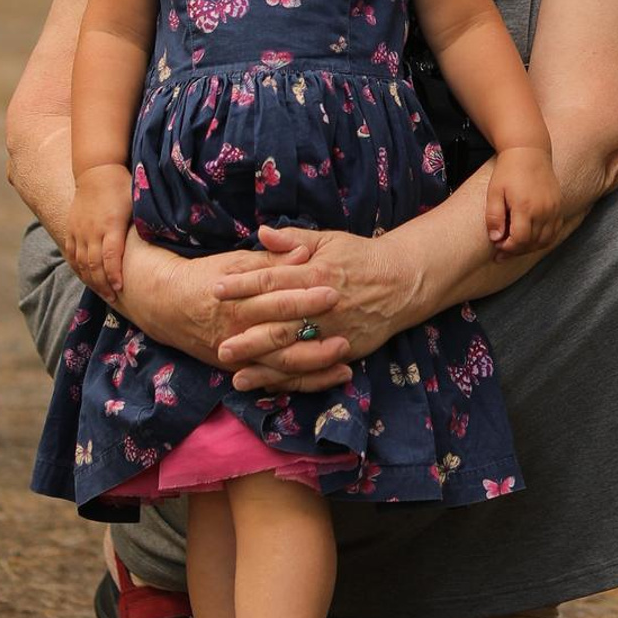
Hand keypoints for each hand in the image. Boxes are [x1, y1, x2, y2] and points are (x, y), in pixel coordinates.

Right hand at [64, 164, 133, 295]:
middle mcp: (92, 230)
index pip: (111, 256)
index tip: (121, 289)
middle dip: (103, 285)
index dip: (114, 275)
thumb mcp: (135, 202)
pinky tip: (86, 278)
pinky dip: (78, 268)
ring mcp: (79, 230)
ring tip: (102, 293)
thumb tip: (161, 241)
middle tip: (114, 300)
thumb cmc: (121, 186)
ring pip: (81, 263)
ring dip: (90, 280)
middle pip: (94, 265)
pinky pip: (71, 254)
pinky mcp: (71, 229)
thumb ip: (142, 224)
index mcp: (111, 224)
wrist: (96, 170)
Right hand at [109, 230, 351, 386]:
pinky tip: (329, 378)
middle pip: (282, 338)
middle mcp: (239, 332)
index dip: (305, 297)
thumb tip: (303, 253)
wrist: (168, 305)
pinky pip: (275, 381)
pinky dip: (302, 383)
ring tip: (345, 362)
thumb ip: (272, 260)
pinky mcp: (241, 369)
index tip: (333, 291)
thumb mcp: (236, 261)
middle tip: (346, 336)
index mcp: (239, 300)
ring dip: (314, 367)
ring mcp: (239, 356)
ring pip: (281, 368)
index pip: (277, 299)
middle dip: (315, 338)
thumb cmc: (207, 276)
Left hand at [212, 225, 410, 389]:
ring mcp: (334, 331)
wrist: (401, 281)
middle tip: (219, 344)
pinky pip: (312, 369)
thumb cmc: (360, 257)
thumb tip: (260, 233)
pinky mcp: (344, 350)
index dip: (242, 285)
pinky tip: (267, 383)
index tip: (216, 289)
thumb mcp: (328, 240)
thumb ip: (292, 239)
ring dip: (263, 365)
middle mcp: (322, 306)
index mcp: (315, 273)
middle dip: (247, 336)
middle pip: (278, 323)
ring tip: (235, 373)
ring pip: (294, 352)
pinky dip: (289, 379)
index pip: (271, 280)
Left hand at [486, 146, 561, 257]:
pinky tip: (531, 238)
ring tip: (516, 245)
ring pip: (545, 240)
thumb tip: (496, 238)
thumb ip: (494, 216)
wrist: (529, 150)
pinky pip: (555, 232)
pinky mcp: (559, 206)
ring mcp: (553, 208)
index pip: (520, 240)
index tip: (498, 246)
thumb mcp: (494, 191)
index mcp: (525, 206)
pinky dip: (544, 240)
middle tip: (503, 250)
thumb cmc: (509, 169)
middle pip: (532, 243)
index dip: (508, 248)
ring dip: (530, 247)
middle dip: (516, 250)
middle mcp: (543, 210)